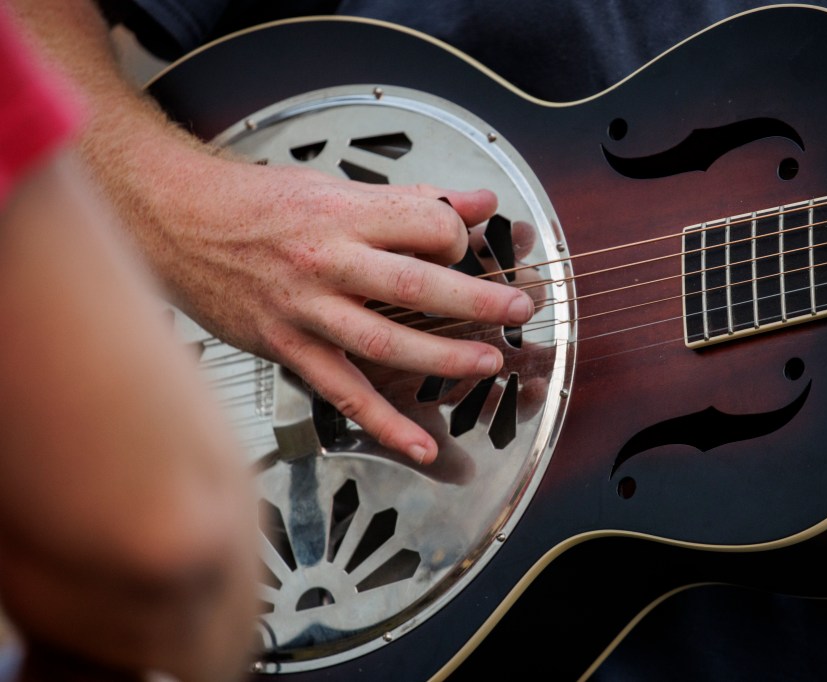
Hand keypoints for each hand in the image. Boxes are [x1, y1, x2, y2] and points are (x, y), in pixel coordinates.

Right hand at [152, 154, 534, 463]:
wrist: (175, 221)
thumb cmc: (255, 201)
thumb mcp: (334, 187)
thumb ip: (411, 201)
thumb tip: (479, 201)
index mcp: (343, 215)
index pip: (424, 226)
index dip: (459, 237)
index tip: (468, 247)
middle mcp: (326, 263)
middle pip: (413, 285)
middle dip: (475, 301)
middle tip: (518, 308)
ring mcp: (305, 311)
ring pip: (384, 341)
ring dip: (443, 357)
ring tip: (488, 362)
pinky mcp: (288, 348)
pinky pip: (343, 392)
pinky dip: (384, 423)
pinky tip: (421, 445)